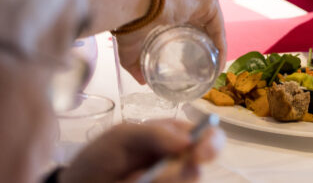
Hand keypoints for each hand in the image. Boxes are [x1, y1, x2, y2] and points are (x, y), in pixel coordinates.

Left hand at [60, 119, 223, 182]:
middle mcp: (179, 160)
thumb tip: (188, 142)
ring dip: (168, 180)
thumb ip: (154, 134)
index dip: (211, 142)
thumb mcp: (123, 137)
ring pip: (188, 178)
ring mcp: (171, 179)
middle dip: (190, 169)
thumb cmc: (101, 157)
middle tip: (173, 173)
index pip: (208, 134)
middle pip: (203, 163)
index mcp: (174, 137)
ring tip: (136, 179)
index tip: (200, 154)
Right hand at [115, 0, 225, 82]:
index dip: (199, 51)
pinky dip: (220, 47)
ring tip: (213, 74)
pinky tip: (217, 65)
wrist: (134, 5)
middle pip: (208, 31)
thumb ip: (136, 64)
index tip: (198, 72)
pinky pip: (218, 27)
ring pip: (215, 30)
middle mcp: (193, 2)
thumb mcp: (133, 48)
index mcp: (178, 9)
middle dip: (209, 53)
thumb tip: (141, 82)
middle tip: (207, 75)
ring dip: (216, 52)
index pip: (195, 30)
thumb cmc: (131, 22)